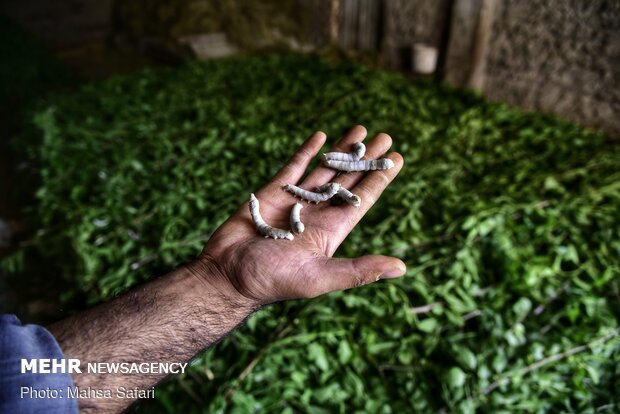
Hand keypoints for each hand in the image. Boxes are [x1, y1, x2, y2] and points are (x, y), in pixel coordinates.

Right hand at [191, 125, 405, 306]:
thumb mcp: (320, 277)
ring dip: (342, 150)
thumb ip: (359, 270)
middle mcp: (317, 213)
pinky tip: (322, 136)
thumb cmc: (272, 281)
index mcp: (331, 232)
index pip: (362, 200)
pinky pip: (293, 167)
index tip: (397, 159)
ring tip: (361, 129)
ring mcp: (295, 201)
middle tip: (386, 137)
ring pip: (324, 169)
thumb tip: (401, 268)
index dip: (379, 179)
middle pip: (348, 180)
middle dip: (366, 159)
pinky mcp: (272, 193)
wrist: (227, 275)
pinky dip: (307, 152)